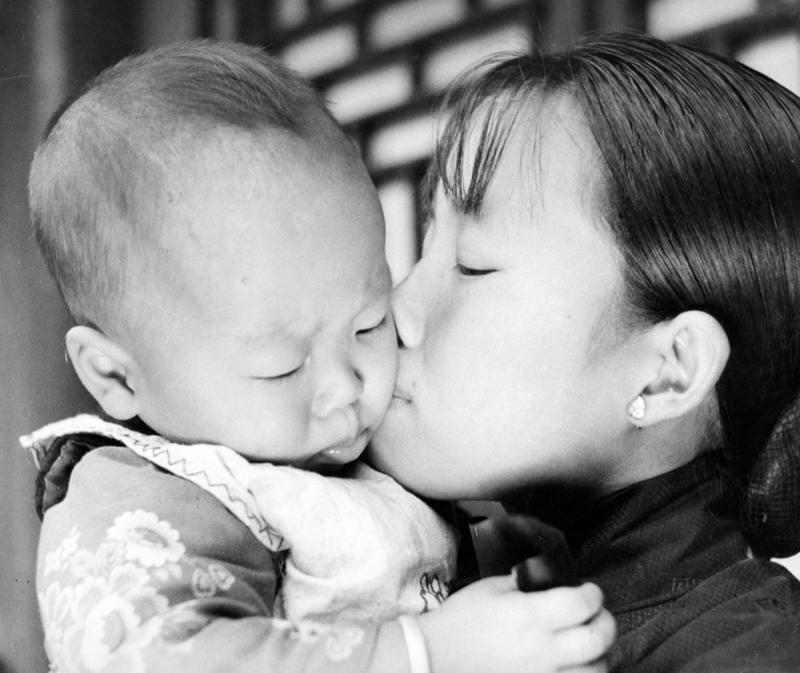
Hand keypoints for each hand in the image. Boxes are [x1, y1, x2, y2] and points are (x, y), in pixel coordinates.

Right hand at [419, 577, 614, 672]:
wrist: (437, 656)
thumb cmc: (460, 621)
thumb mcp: (491, 588)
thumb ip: (522, 582)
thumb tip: (542, 579)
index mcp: (531, 616)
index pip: (581, 604)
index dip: (592, 594)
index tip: (589, 590)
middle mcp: (543, 650)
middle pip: (598, 639)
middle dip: (606, 622)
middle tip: (598, 614)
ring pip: (595, 672)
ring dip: (600, 655)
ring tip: (591, 644)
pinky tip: (575, 667)